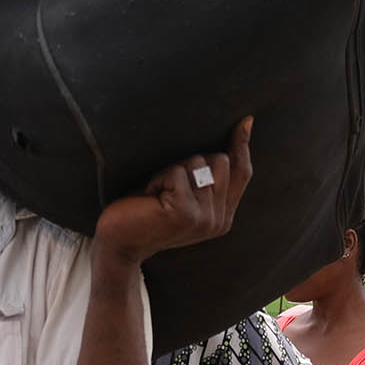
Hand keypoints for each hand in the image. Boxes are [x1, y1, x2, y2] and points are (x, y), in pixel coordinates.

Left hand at [93, 119, 254, 265]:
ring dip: (172, 170)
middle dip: (192, 161)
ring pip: (198, 164)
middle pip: (221, 161)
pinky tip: (149, 196)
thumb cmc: (146, 211)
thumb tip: (240, 129)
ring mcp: (204, 219)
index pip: (242, 174)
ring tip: (158, 191)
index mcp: (223, 218)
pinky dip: (159, 177)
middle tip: (169, 183)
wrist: (119, 243)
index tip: (245, 120)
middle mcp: (218, 221)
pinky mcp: (185, 214)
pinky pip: (177, 172)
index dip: (242, 146)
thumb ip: (208, 176)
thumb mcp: (184, 194)